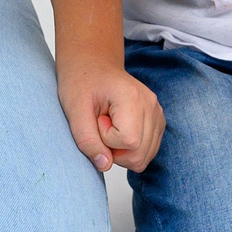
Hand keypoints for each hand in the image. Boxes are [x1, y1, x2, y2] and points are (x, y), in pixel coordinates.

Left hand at [58, 57, 162, 173]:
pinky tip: (118, 130)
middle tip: (101, 125)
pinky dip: (130, 149)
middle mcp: (151, 105)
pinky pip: (147, 151)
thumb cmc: (82, 82)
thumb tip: (105, 165)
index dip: (106, 140)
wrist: (93, 66)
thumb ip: (87, 140)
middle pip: (140, 155)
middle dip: (114, 150)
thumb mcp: (74, 110)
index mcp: (133, 97)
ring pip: (144, 157)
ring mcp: (157, 113)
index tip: (97, 120)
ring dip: (122, 151)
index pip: (129, 142)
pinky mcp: (157, 121)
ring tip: (109, 126)